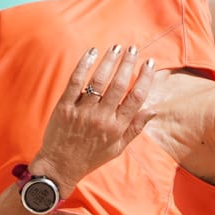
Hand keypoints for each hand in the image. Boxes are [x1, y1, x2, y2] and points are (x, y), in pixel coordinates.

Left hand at [33, 46, 154, 190]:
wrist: (60, 166)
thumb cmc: (91, 157)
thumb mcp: (118, 148)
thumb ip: (135, 128)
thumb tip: (154, 109)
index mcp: (117, 127)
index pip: (136, 98)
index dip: (145, 78)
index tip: (149, 63)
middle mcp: (101, 118)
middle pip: (119, 85)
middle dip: (128, 63)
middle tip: (133, 49)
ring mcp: (82, 112)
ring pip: (98, 80)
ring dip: (109, 60)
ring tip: (116, 47)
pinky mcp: (64, 107)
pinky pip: (75, 82)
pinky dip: (84, 65)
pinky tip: (92, 52)